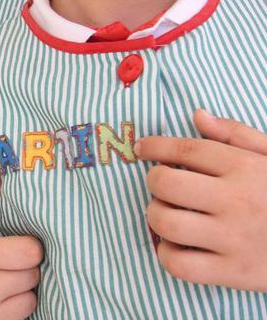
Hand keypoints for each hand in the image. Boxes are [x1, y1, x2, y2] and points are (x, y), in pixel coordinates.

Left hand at [136, 109, 266, 291]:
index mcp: (247, 169)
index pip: (186, 149)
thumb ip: (238, 136)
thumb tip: (198, 115)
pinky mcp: (232, 273)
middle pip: (167, 183)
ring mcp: (233, 239)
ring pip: (165, 223)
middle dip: (154, 180)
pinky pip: (177, 263)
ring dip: (156, 216)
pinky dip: (167, 253)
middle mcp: (237, 201)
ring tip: (167, 213)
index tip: (142, 148)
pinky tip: (177, 245)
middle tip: (162, 184)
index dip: (156, 146)